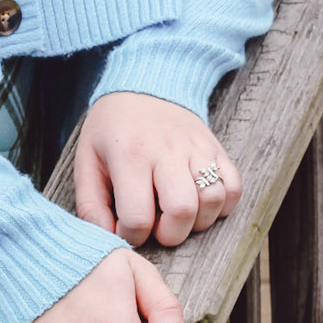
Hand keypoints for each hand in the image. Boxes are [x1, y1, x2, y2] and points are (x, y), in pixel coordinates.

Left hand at [73, 90, 240, 247]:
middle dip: (171, 233)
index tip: (127, 226)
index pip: (138, 216)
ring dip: (198, 220)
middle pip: (183, 210)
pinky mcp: (216, 147)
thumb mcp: (87, 160)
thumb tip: (108, 237)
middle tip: (158, 225)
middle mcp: (167, 150)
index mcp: (130, 155)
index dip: (132, 235)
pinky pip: (234, 186)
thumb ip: (91, 204)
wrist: (143, 85)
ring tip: (178, 214)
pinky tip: (200, 202)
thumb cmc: (111, 129)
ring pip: (214, 199)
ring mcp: (196, 147)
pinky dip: (223, 204)